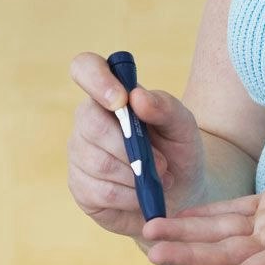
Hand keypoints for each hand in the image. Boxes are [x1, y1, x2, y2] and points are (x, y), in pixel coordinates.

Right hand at [67, 52, 206, 238]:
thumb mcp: (184, 126)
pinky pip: (100, 192)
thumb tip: (136, 97)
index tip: (121, 101)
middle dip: (133, 149)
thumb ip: (165, 107)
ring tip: (160, 179)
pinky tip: (142, 194)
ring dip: (137, 176)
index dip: (96, 79)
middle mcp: (88, 121)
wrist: (184, 191)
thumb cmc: (179, 150)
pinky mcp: (81, 188)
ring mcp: (80, 154)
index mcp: (112, 95)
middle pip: (92, 126)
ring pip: (98, 163)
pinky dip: (130, 197)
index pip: (85, 68)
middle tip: (163, 163)